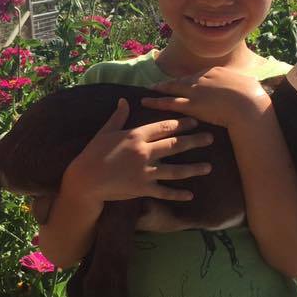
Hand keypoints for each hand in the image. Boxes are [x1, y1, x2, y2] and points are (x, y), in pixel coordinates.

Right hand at [62, 98, 212, 203]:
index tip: (195, 121)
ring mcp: (145, 171)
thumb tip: (124, 101)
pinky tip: (190, 195)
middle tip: (211, 138)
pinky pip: (164, 191)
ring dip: (193, 168)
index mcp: (136, 136)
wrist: (85, 180)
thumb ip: (118, 117)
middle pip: (175, 145)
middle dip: (195, 141)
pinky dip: (177, 194)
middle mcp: (144, 152)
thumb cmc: (93, 154)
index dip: (181, 123)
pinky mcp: (143, 188)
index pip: (164, 127)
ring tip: (208, 167)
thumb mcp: (105, 132)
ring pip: (175, 170)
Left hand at [143, 67, 270, 129]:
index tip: (182, 81)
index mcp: (215, 72)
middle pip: (182, 79)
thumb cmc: (253, 96)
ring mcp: (195, 91)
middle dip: (170, 82)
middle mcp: (202, 78)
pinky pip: (169, 103)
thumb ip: (241, 84)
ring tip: (149, 90)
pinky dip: (156, 102)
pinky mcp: (191, 105)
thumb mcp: (247, 83)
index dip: (188, 79)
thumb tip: (248, 84)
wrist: (249, 105)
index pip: (197, 75)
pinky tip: (146, 101)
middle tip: (157, 83)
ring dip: (159, 89)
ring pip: (172, 89)